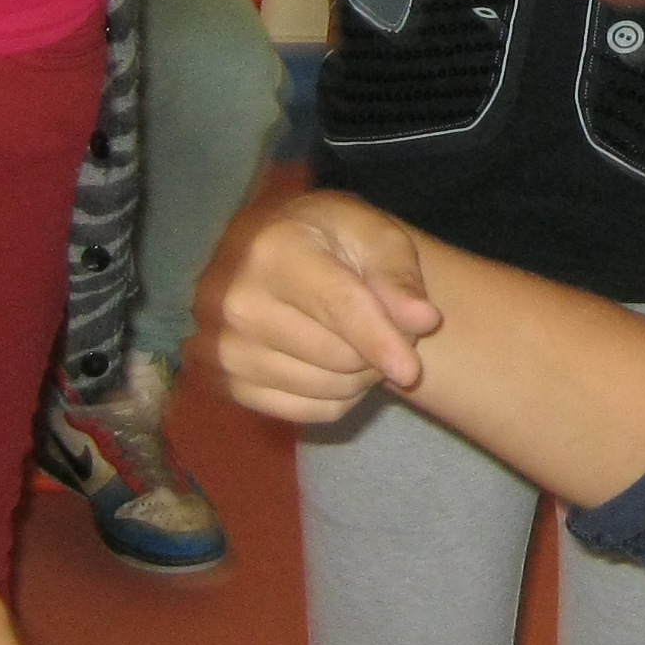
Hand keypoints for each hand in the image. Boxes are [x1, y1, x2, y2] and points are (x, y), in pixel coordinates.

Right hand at [199, 191, 443, 425]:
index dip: (380, 340)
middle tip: (385, 329)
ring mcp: (222, 346)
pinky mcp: (223, 382)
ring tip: (359, 345)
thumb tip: (423, 320)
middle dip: (375, 350)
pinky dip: (332, 398)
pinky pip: (302, 411)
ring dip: (357, 377)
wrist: (270, 250)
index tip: (411, 370)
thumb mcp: (371, 233)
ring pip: (321, 388)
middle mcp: (233, 301)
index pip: (337, 307)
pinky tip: (332, 367)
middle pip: (334, 354)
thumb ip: (398, 275)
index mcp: (271, 248)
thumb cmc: (327, 238)